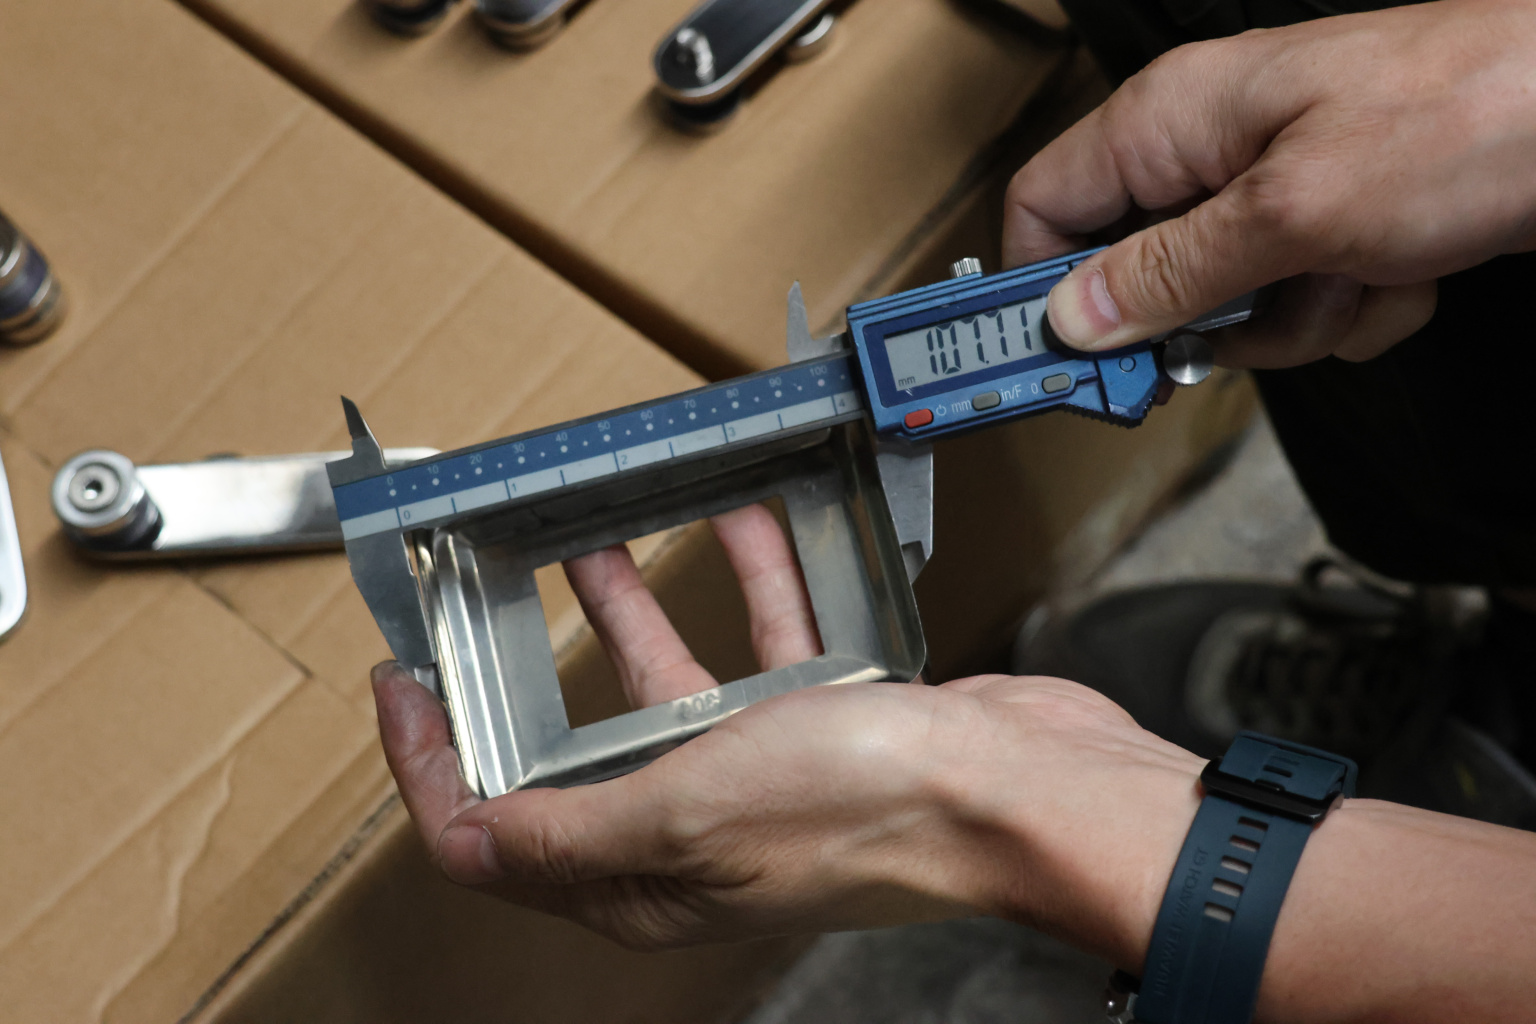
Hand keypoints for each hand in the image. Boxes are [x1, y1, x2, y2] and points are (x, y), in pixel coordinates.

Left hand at [371, 504, 1203, 958]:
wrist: (1019, 792)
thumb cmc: (871, 810)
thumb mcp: (689, 812)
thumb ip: (569, 830)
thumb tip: (471, 839)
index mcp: (642, 879)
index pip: (493, 835)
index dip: (429, 764)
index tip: (403, 687)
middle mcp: (694, 836)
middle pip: (573, 757)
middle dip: (525, 678)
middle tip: (483, 609)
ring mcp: (759, 780)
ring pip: (667, 689)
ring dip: (630, 613)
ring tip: (594, 546)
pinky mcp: (821, 730)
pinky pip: (761, 647)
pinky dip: (747, 586)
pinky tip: (741, 526)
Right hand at [1003, 0, 1535, 366]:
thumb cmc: (1466, 116)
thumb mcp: (1291, 212)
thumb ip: (1170, 274)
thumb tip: (1073, 316)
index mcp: (1172, 121)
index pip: (1044, 207)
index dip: (1040, 288)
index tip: (1060, 363)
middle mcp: (1211, 154)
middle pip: (1142, 278)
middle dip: (1210, 320)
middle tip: (1251, 322)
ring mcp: (1275, 191)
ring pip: (1230, 308)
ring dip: (1301, 319)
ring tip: (1363, 272)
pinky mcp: (1332, 224)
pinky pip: (1303, 305)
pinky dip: (1357, 307)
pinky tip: (1405, 266)